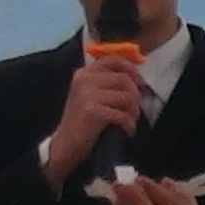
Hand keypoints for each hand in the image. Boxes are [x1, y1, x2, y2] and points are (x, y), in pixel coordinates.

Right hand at [43, 58, 145, 186]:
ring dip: (134, 111)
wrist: (65, 144)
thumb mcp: (90, 95)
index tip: (139, 82)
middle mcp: (84, 80)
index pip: (112, 59)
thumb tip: (137, 78)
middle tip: (135, 110)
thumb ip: (107, 83)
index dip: (130, 68)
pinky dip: (129, 124)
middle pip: (124, 79)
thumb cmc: (82, 121)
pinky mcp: (92, 111)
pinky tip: (127, 131)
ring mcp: (87, 95)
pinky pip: (122, 114)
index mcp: (83, 74)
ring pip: (126, 96)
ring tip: (130, 121)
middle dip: (136, 96)